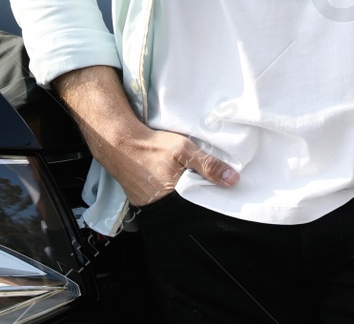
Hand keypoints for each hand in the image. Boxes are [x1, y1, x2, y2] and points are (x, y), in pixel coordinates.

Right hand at [97, 124, 239, 206]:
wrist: (120, 143)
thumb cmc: (153, 147)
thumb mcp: (184, 150)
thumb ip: (208, 165)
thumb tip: (233, 180)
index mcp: (177, 196)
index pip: (201, 208)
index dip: (211, 201)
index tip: (222, 194)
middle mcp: (163, 207)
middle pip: (188, 209)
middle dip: (198, 201)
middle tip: (207, 189)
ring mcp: (151, 206)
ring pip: (175, 207)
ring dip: (183, 199)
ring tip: (190, 186)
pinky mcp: (142, 202)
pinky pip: (162, 203)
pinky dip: (169, 196)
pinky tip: (173, 185)